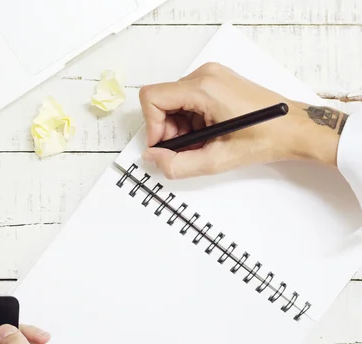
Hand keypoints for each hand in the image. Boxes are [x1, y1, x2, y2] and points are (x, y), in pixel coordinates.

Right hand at [139, 62, 346, 178]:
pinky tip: (207, 134)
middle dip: (167, 129)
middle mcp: (205, 75)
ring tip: (201, 143)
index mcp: (204, 88)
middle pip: (162, 100)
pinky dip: (190, 120)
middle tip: (185, 149)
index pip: (153, 97)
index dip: (152, 126)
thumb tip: (152, 158)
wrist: (296, 128)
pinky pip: (187, 99)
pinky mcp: (216, 81)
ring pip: (173, 101)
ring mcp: (211, 76)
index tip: (163, 145)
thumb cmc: (267, 137)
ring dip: (179, 127)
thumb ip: (178, 164)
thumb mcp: (218, 160)